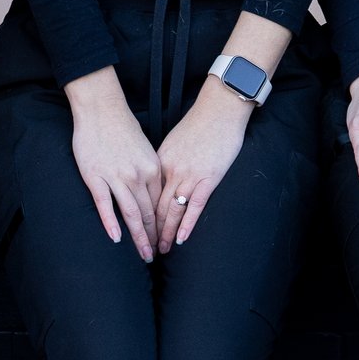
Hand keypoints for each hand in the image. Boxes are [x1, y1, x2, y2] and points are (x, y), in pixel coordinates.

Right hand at [66, 69, 161, 260]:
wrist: (101, 107)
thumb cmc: (122, 127)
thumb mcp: (144, 149)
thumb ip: (149, 171)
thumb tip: (153, 192)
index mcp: (152, 169)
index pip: (160, 204)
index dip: (163, 225)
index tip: (164, 239)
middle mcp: (137, 175)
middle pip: (148, 213)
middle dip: (153, 237)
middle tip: (155, 255)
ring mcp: (116, 177)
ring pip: (130, 214)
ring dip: (138, 237)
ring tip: (143, 255)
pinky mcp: (95, 176)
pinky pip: (105, 204)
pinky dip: (111, 223)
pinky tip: (116, 238)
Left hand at [156, 84, 252, 250]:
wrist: (219, 110)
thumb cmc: (199, 124)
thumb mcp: (174, 142)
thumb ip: (166, 161)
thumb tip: (159, 178)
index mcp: (160, 161)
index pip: (147, 194)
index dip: (142, 215)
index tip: (138, 230)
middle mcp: (171, 170)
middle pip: (156, 206)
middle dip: (150, 229)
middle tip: (146, 248)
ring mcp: (189, 174)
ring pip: (173, 209)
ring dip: (166, 232)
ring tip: (162, 249)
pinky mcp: (208, 177)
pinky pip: (195, 206)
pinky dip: (187, 224)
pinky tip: (181, 238)